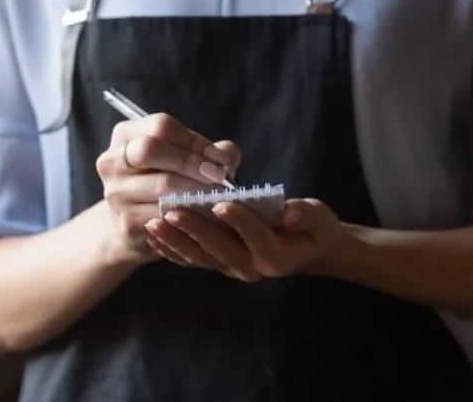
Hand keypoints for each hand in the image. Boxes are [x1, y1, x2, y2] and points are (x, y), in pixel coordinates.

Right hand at [94, 113, 240, 267]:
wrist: (134, 226)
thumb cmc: (164, 182)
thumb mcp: (182, 159)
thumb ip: (208, 151)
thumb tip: (227, 156)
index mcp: (126, 135)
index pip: (161, 126)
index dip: (195, 141)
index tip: (220, 158)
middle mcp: (112, 160)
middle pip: (152, 149)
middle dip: (192, 161)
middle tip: (219, 176)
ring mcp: (115, 192)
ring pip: (162, 184)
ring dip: (196, 189)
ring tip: (218, 194)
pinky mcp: (126, 222)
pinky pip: (164, 214)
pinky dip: (190, 213)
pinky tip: (205, 214)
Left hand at [146, 198, 353, 281]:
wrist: (307, 250)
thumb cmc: (314, 230)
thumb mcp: (319, 219)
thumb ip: (305, 215)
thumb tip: (290, 210)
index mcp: (276, 256)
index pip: (255, 237)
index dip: (239, 221)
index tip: (220, 203)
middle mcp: (251, 268)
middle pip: (220, 249)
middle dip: (195, 229)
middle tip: (172, 210)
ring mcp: (232, 268)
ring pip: (200, 257)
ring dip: (176, 240)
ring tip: (155, 222)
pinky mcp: (219, 265)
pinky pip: (192, 260)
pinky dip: (171, 249)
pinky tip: (153, 235)